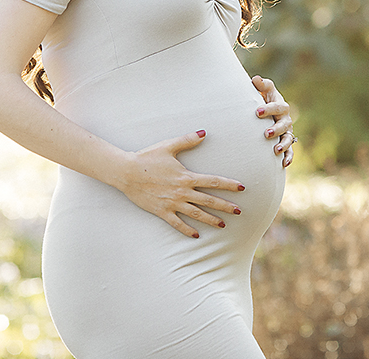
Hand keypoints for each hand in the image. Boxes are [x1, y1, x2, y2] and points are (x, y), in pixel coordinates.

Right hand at [117, 130, 244, 238]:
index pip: (213, 181)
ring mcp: (172, 203)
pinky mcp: (162, 211)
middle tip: (239, 211)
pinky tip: (196, 235)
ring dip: (211, 220)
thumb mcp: (169, 146)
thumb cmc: (147, 157)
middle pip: (209, 200)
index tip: (241, 187)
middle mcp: (182, 192)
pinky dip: (187, 230)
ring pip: (196, 214)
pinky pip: (177, 223)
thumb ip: (187, 140)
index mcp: (186, 176)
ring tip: (223, 225)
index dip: (228, 185)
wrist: (127, 172)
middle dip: (225, 206)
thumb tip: (204, 133)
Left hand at [252, 75, 294, 167]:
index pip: (276, 106)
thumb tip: (256, 79)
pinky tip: (283, 164)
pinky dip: (288, 157)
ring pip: (288, 138)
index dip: (268, 109)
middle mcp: (285, 119)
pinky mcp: (285, 142)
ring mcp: (286, 131)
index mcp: (280, 105)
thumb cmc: (263, 98)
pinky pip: (290, 151)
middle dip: (276, 129)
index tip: (257, 112)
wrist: (266, 111)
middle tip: (266, 133)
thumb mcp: (264, 90)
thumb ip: (261, 85)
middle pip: (284, 124)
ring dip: (283, 145)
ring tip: (275, 150)